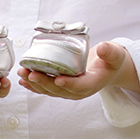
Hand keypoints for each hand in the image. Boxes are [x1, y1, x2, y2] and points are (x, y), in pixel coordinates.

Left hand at [17, 41, 139, 99]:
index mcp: (92, 84)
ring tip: (23, 73)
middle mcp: (78, 91)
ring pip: (50, 90)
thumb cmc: (110, 61)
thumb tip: (103, 47)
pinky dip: (34, 85)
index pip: (79, 86)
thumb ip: (110, 52)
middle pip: (59, 90)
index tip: (58, 79)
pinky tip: (23, 80)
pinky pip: (46, 88)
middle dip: (44, 82)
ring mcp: (68, 90)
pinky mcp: (61, 87)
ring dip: (35, 82)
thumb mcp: (116, 55)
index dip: (69, 84)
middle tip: (31, 73)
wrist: (106, 68)